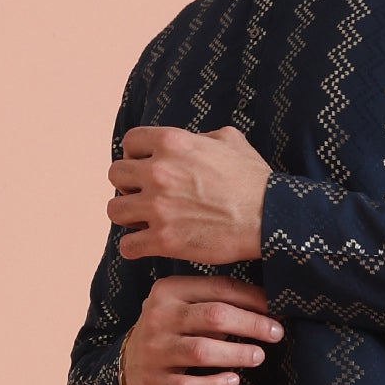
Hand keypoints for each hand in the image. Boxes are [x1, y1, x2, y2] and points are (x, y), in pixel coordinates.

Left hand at [108, 124, 272, 263]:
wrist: (270, 217)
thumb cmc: (254, 179)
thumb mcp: (230, 140)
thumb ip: (201, 136)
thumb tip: (192, 140)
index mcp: (172, 142)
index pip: (129, 143)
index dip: (135, 156)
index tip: (145, 169)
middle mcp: (159, 171)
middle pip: (116, 176)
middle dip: (129, 186)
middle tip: (145, 196)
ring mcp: (158, 207)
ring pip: (114, 210)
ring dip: (127, 216)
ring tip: (143, 221)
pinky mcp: (164, 240)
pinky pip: (127, 245)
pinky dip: (133, 247)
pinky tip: (146, 245)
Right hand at [120, 275, 283, 384]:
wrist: (130, 367)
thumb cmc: (171, 331)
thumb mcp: (185, 307)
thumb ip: (218, 301)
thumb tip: (269, 304)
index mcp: (169, 290)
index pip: (218, 288)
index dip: (252, 299)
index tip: (276, 309)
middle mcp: (159, 316)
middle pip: (213, 316)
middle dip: (251, 324)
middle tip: (276, 333)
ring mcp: (155, 350)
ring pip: (202, 351)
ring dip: (236, 353)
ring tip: (258, 356)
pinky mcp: (156, 381)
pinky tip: (233, 381)